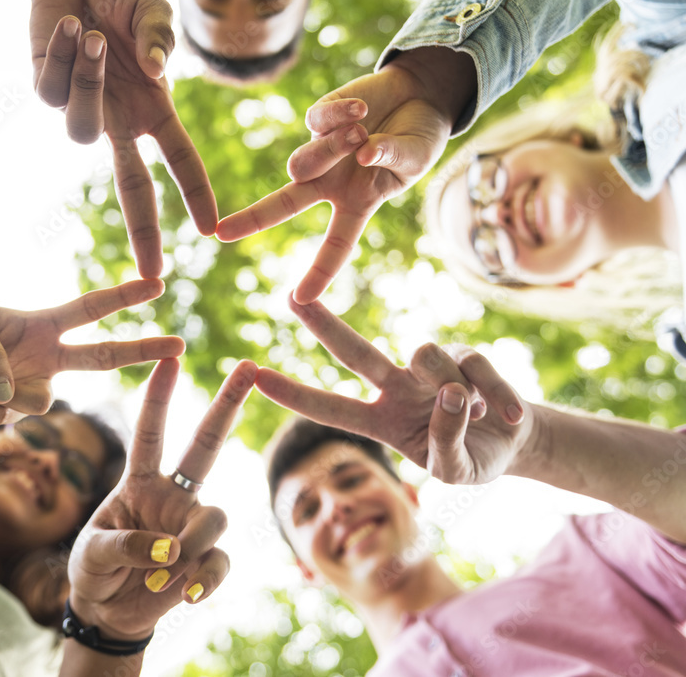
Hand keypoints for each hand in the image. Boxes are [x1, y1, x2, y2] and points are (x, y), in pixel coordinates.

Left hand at [0, 279, 184, 423]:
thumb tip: (9, 397)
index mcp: (43, 324)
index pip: (90, 309)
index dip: (122, 297)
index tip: (156, 285)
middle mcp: (48, 356)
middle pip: (103, 356)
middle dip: (141, 349)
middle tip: (179, 344)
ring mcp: (33, 385)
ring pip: (37, 403)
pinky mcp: (12, 411)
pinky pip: (2, 417)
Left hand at [29, 0, 216, 277]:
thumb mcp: (153, 10)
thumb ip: (160, 39)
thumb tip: (153, 71)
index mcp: (154, 109)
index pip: (180, 160)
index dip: (196, 194)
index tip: (210, 230)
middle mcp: (119, 119)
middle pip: (133, 186)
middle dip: (142, 230)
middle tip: (150, 273)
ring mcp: (82, 109)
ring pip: (79, 129)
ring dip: (86, 82)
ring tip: (90, 35)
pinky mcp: (45, 90)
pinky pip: (50, 90)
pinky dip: (60, 52)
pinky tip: (66, 24)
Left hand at [66, 358, 256, 640]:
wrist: (106, 613)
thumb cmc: (93, 570)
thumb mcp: (92, 552)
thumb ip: (124, 545)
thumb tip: (171, 549)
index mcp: (138, 481)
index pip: (150, 433)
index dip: (159, 396)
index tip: (169, 358)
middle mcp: (172, 495)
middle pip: (205, 445)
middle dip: (226, 404)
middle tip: (247, 367)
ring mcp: (191, 526)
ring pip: (215, 516)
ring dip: (191, 544)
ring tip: (162, 573)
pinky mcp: (204, 561)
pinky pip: (220, 561)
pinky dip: (205, 579)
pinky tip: (187, 596)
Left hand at [216, 48, 474, 302]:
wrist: (418, 96)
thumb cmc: (418, 139)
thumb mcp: (415, 158)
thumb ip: (393, 158)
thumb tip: (363, 153)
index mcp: (355, 203)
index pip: (337, 245)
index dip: (319, 272)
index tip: (299, 299)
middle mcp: (330, 182)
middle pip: (284, 204)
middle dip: (252, 218)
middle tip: (221, 233)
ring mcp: (321, 150)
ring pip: (302, 162)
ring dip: (330, 149)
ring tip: (362, 132)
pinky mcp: (319, 118)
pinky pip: (315, 122)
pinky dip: (340, 115)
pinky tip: (362, 109)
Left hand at [255, 296, 529, 484]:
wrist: (514, 443)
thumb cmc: (470, 457)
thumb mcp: (453, 471)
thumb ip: (446, 441)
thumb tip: (451, 392)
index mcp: (379, 421)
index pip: (330, 408)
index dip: (294, 393)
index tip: (256, 377)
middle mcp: (396, 386)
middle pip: (354, 351)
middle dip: (322, 325)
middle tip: (291, 300)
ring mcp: (429, 368)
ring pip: (426, 357)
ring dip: (457, 394)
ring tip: (479, 418)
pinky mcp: (467, 356)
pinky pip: (476, 370)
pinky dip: (497, 398)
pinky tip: (510, 416)